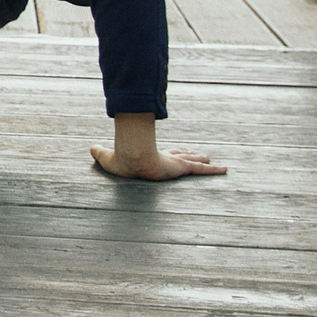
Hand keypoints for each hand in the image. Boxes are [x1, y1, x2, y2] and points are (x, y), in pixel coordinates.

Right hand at [92, 114, 225, 179]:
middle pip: (181, 155)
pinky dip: (215, 169)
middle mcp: (165, 157)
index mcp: (151, 156)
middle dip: (189, 154)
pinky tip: (226, 169)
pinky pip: (202, 169)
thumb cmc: (121, 161)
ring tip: (211, 160)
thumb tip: (90, 147)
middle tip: (198, 154)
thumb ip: (101, 153)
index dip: (171, 152)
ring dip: (203, 161)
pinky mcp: (182, 167)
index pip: (164, 154)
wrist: (133, 158)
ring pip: (193, 161)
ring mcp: (175, 162)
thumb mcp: (107, 159)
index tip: (177, 151)